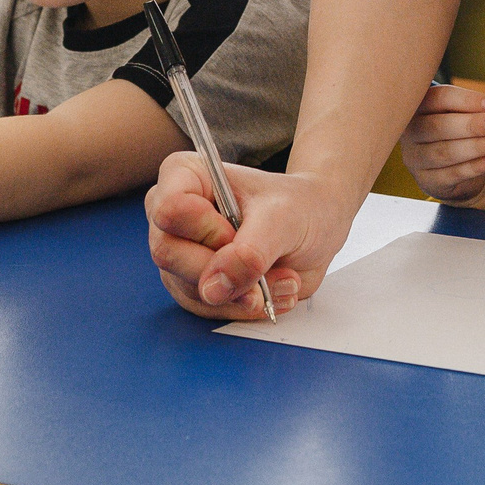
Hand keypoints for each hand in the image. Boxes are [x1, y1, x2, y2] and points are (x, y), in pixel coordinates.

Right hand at [144, 154, 328, 317]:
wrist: (316, 228)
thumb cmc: (297, 207)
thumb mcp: (282, 219)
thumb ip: (249, 252)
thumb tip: (212, 288)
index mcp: (186, 176)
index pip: (170, 208)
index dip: (205, 229)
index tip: (236, 232)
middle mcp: (174, 215)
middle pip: (168, 252)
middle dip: (225, 269)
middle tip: (264, 261)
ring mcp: (180, 253)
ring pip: (187, 288)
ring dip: (242, 293)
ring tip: (280, 276)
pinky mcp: (192, 285)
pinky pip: (205, 309)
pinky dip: (244, 307)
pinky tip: (271, 291)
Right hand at [398, 85, 484, 203]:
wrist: (452, 171)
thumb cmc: (460, 134)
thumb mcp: (475, 117)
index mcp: (420, 105)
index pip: (439, 98)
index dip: (467, 100)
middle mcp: (412, 131)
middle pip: (438, 126)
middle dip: (471, 125)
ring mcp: (416, 158)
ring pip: (445, 152)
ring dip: (477, 147)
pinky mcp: (427, 180)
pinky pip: (452, 174)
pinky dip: (476, 166)